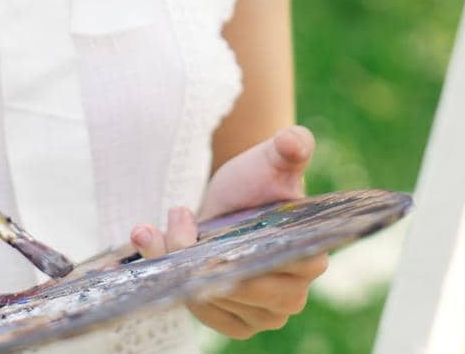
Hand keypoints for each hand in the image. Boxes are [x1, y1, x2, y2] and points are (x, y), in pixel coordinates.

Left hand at [129, 126, 329, 338]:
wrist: (232, 202)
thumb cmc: (260, 181)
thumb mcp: (272, 159)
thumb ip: (291, 146)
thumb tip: (293, 141)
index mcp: (311, 259)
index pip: (273, 270)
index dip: (235, 256)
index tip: (205, 236)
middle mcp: (292, 296)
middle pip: (237, 289)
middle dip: (195, 256)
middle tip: (176, 215)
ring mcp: (263, 315)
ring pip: (211, 301)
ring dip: (173, 266)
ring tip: (153, 229)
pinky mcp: (234, 323)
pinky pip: (200, 313)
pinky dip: (169, 285)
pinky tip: (153, 249)